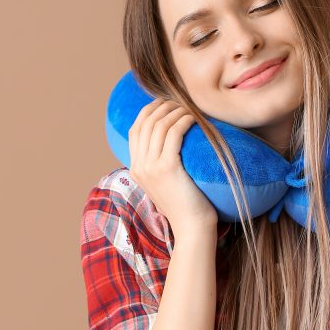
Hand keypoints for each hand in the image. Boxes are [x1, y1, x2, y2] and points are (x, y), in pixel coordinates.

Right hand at [127, 98, 217, 234]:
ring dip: (175, 111)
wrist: (192, 227)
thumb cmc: (186, 205)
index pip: (135, 130)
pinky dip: (184, 121)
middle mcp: (139, 167)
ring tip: (191, 109)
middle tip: (181, 101)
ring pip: (159, 126)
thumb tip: (171, 143)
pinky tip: (194, 119)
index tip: (166, 103)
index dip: (149, 111)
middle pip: (145, 123)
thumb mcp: (165, 184)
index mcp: (135, 169)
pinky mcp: (167, 168)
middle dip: (163, 107)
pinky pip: (173, 134)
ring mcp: (150, 167)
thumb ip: (160, 165)